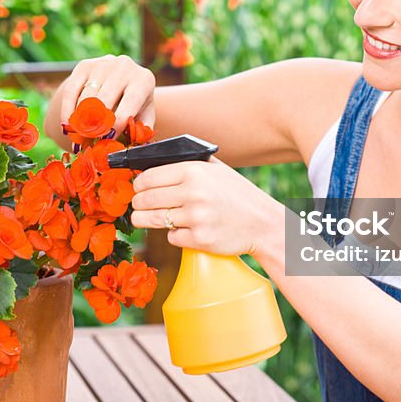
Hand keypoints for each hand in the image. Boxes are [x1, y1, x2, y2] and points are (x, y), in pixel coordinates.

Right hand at [61, 55, 155, 136]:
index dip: (117, 123)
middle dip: (96, 123)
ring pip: (87, 97)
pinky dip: (68, 110)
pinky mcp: (84, 65)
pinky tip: (67, 125)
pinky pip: (71, 91)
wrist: (121, 77)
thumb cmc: (135, 102)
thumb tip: (135, 145)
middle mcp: (125, 67)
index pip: (130, 103)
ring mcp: (103, 64)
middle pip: (106, 99)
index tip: (107, 139)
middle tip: (90, 141)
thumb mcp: (144, 114)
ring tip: (79, 136)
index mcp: (143, 79)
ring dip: (81, 119)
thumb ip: (142, 130)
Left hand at [130, 156, 283, 257]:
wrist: (263, 223)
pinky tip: (185, 229)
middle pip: (145, 199)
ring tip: (142, 218)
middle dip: (137, 204)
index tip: (137, 189)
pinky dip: (174, 235)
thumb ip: (188, 164)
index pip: (148, 177)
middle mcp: (193, 193)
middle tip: (138, 205)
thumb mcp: (217, 169)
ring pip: (152, 220)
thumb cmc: (238, 194)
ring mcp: (196, 217)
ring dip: (143, 220)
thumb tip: (153, 162)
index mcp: (194, 171)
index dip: (138, 184)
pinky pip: (171, 237)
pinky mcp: (199, 239)